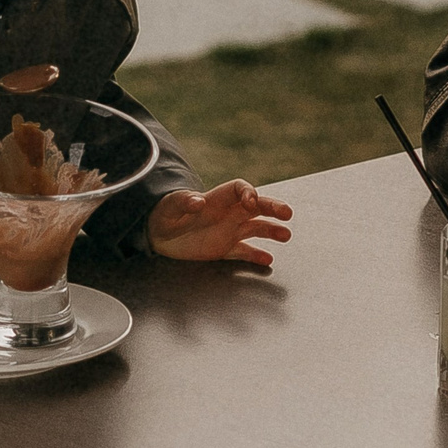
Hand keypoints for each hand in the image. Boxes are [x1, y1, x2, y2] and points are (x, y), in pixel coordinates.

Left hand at [149, 180, 292, 268]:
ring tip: (286, 235)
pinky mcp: (224, 247)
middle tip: (287, 213)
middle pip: (256, 206)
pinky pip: (244, 251)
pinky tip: (268, 260)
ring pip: (255, 228)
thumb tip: (198, 202)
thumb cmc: (165, 213)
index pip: (239, 188)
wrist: (159, 233)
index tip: (251, 201)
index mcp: (216, 198)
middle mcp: (227, 212)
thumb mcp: (170, 206)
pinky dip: (256, 255)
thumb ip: (184, 202)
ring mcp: (228, 230)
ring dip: (271, 230)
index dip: (248, 192)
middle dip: (272, 208)